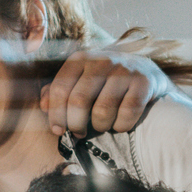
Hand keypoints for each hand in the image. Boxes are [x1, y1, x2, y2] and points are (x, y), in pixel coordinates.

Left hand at [41, 48, 169, 136]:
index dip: (56, 114)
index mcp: (81, 59)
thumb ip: (59, 91)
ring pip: (103, 111)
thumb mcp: (80, 80)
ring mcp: (124, 70)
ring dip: (100, 126)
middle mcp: (102, 60)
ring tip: (102, 126)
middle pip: (79, 101)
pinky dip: (121, 126)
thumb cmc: (105, 81)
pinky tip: (120, 124)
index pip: (60, 89)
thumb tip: (44, 105)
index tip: (58, 130)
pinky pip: (127, 113)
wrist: (146, 70)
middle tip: (79, 133)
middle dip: (76, 124)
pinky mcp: (144, 82)